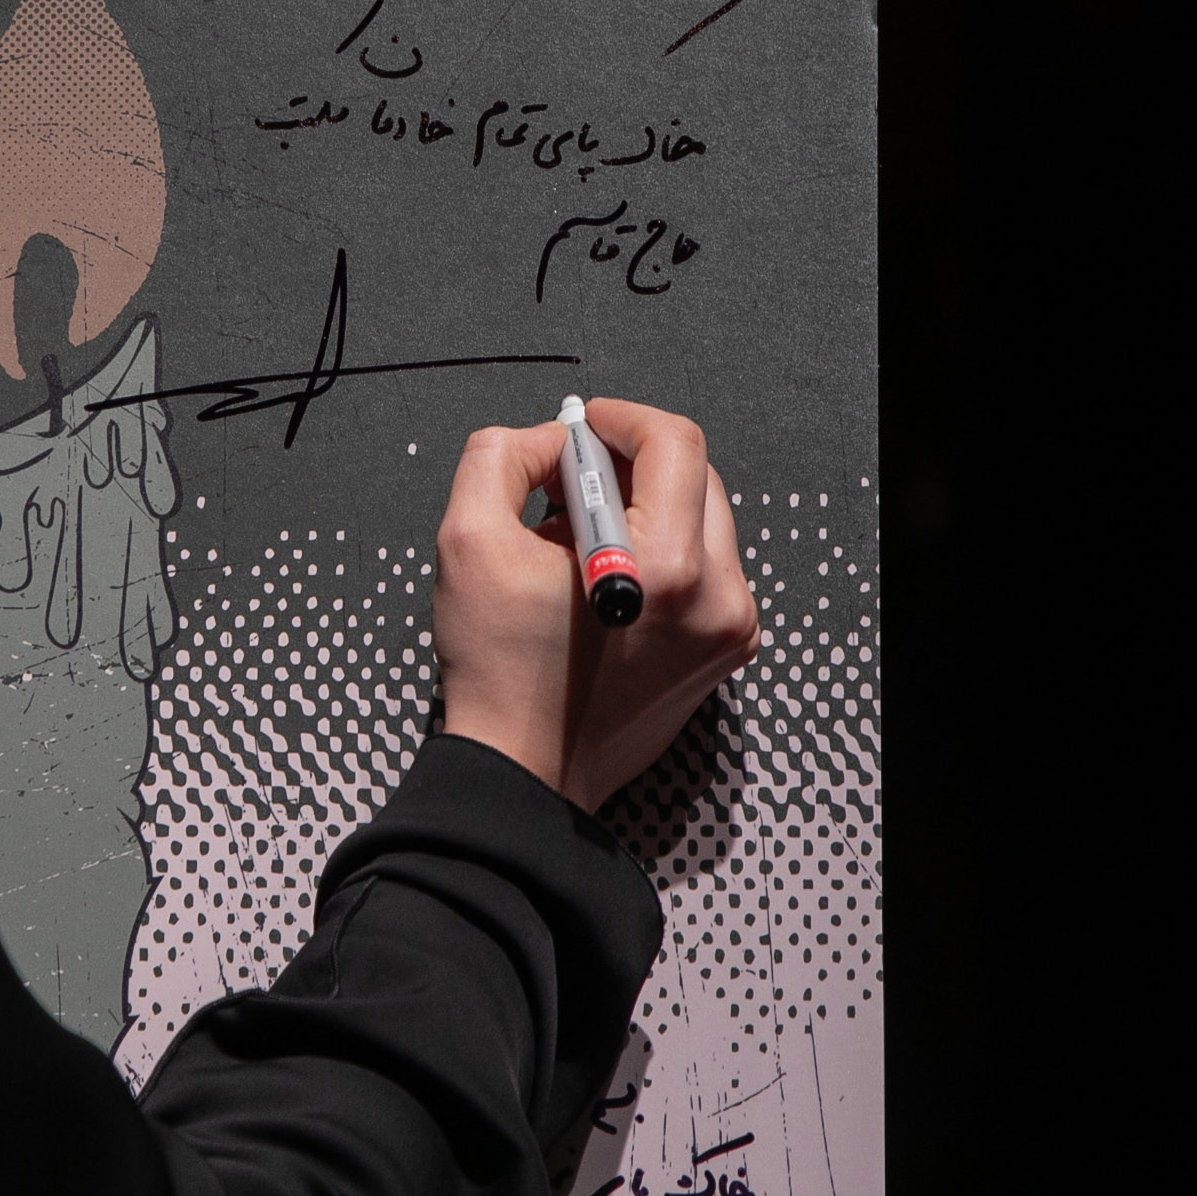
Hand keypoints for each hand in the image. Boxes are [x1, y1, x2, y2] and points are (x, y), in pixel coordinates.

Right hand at [430, 398, 759, 814]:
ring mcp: (729, 629)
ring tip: (573, 545)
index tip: (581, 427)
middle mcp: (718, 596)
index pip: (673, 443)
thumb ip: (502, 457)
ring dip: (642, 510)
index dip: (620, 420)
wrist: (524, 776)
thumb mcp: (467, 539)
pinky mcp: (723, 652)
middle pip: (695, 476)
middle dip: (628, 465)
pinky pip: (703, 569)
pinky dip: (657, 555)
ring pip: (700, 521)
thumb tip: (549, 440)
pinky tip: (599, 583)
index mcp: (669, 566)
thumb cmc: (498, 670)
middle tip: (565, 484)